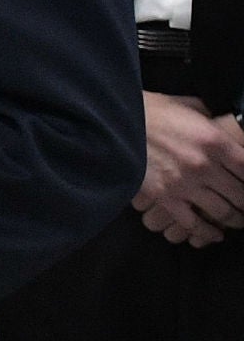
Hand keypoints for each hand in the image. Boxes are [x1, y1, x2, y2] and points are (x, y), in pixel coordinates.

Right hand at [133, 91, 243, 246]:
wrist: (110, 125)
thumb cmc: (147, 111)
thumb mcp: (185, 105)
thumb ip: (207, 118)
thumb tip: (217, 124)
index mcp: (214, 140)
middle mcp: (204, 165)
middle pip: (240, 194)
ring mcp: (185, 184)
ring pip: (222, 212)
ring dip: (234, 219)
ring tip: (236, 221)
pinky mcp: (165, 198)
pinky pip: (193, 223)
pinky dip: (207, 233)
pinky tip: (215, 235)